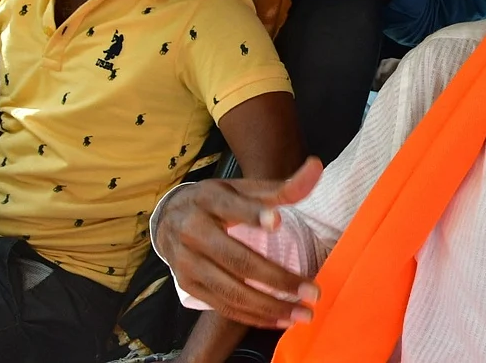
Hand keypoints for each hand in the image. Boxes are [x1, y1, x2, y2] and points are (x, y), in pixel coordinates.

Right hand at [155, 157, 323, 328]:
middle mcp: (192, 231)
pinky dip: (253, 316)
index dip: (253, 215)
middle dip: (278, 279)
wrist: (169, 218)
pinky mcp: (189, 286)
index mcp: (209, 200)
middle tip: (312, 291)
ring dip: (270, 306)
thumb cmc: (216, 202)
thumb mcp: (243, 188)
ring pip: (231, 291)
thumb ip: (282, 187)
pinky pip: (223, 306)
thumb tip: (316, 167)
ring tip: (303, 313)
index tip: (277, 223)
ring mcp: (187, 263)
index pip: (232, 208)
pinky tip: (280, 319)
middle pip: (237, 260)